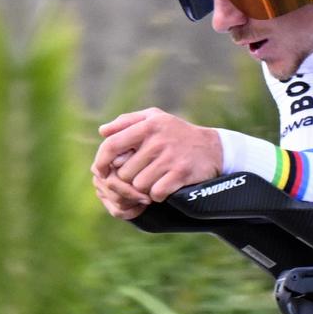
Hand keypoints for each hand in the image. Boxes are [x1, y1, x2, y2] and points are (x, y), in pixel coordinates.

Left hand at [91, 109, 222, 216]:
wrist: (212, 148)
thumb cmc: (177, 133)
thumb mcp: (155, 118)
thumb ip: (127, 122)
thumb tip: (102, 132)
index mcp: (148, 125)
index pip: (112, 146)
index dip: (101, 161)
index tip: (100, 171)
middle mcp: (158, 141)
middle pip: (125, 172)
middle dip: (130, 177)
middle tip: (140, 174)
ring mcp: (170, 158)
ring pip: (139, 185)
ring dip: (144, 187)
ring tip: (154, 179)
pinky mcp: (181, 174)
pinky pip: (156, 193)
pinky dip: (158, 194)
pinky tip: (164, 186)